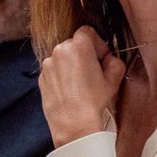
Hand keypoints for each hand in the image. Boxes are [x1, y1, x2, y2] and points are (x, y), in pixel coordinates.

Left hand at [38, 26, 126, 147]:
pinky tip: (70, 91)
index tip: (101, 57)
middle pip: (74, 44)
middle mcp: (60, 50)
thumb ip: (114, 61)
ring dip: (71, 65)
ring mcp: (48, 64)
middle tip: (93, 72)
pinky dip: (61, 76)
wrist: (73, 124)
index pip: (88, 32)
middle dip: (84, 54)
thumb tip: (109, 59)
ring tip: (81, 85)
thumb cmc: (93, 102)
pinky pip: (54, 70)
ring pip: (63, 58)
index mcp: (79, 46)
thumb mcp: (113, 79)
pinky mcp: (41, 77)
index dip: (97, 43)